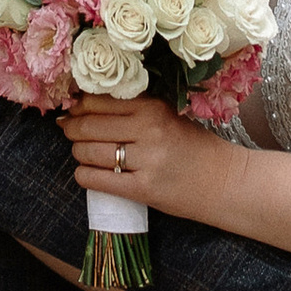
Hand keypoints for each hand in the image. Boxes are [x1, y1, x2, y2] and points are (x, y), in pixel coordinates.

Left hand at [60, 93, 221, 218]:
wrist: (223, 181)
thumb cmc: (193, 146)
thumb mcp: (167, 116)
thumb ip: (133, 109)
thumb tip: (82, 105)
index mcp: (153, 106)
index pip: (99, 100)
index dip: (78, 105)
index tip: (71, 109)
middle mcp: (149, 130)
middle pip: (90, 126)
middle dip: (72, 129)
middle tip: (67, 130)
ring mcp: (146, 161)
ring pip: (90, 152)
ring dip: (77, 153)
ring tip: (80, 152)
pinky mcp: (144, 189)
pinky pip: (98, 180)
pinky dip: (84, 176)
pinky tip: (85, 173)